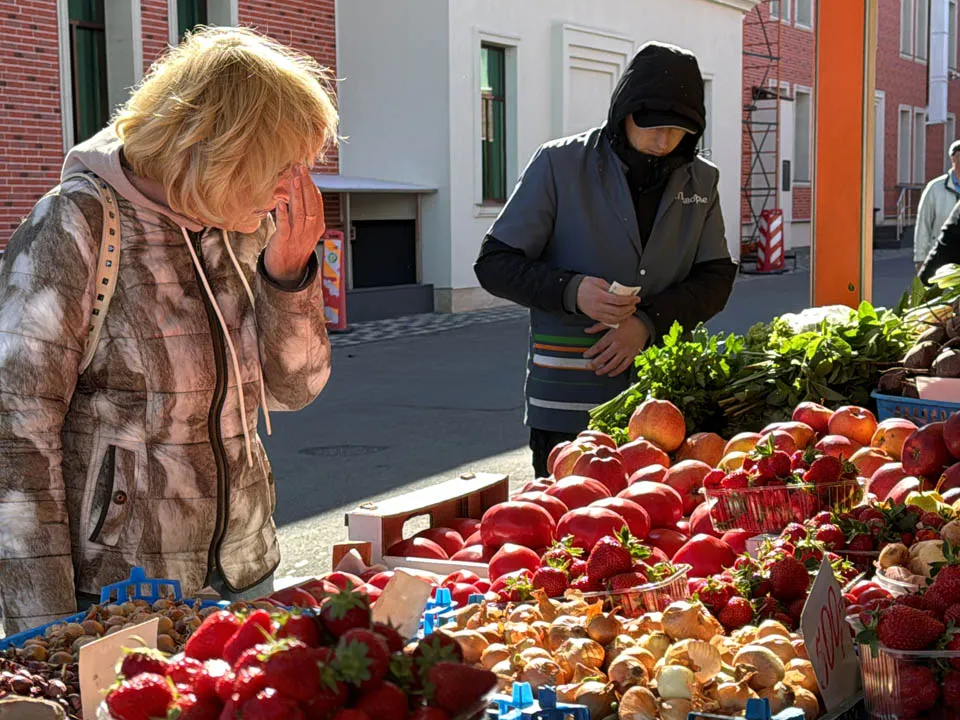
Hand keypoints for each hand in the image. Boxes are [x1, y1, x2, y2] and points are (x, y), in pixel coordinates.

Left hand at [264, 165, 324, 283]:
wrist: (287, 271)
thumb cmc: (293, 247)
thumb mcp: (305, 229)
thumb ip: (305, 212)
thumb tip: (303, 191)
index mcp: (317, 226)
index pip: (317, 202)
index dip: (311, 186)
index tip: (305, 170)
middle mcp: (309, 231)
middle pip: (311, 205)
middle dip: (306, 185)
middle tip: (300, 168)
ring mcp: (298, 237)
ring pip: (300, 213)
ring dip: (297, 195)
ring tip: (294, 179)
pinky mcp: (284, 242)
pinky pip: (285, 227)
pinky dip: (283, 215)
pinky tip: (280, 203)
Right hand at [576, 276, 639, 324]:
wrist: (572, 293)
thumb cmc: (585, 286)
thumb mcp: (599, 282)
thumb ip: (611, 288)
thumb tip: (623, 292)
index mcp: (600, 296)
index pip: (619, 300)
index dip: (630, 300)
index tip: (636, 298)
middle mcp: (598, 307)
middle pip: (618, 311)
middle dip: (629, 308)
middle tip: (634, 304)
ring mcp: (597, 313)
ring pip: (615, 319)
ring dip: (625, 315)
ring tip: (630, 310)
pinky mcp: (595, 317)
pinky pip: (609, 321)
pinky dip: (618, 319)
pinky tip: (622, 315)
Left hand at [583, 316, 649, 376]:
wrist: (644, 325)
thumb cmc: (628, 322)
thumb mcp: (612, 321)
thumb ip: (598, 326)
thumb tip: (587, 330)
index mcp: (613, 336)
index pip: (599, 346)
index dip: (591, 352)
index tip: (585, 355)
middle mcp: (619, 345)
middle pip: (604, 357)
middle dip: (595, 363)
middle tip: (589, 366)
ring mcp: (626, 351)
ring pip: (613, 364)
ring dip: (604, 369)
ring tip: (598, 372)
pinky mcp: (632, 355)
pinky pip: (624, 366)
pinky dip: (617, 371)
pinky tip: (611, 373)